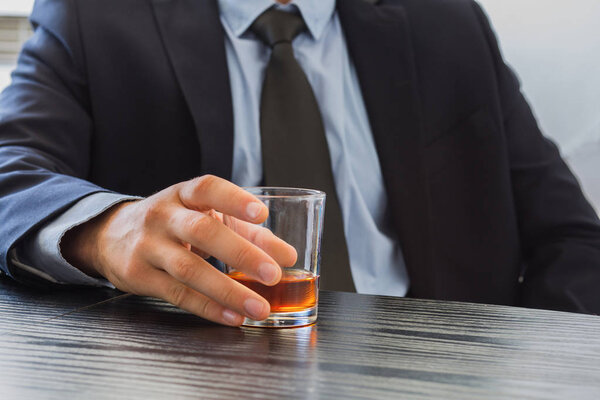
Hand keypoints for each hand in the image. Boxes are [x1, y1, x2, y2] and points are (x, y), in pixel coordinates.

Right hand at [61, 175, 296, 325]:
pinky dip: (208, 308)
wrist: (110, 235)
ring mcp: (147, 246)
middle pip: (201, 231)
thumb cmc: (172, 223)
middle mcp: (163, 216)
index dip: (234, 200)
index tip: (261, 214)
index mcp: (183, 194)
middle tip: (272, 273)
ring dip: (228, 290)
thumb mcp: (205, 215)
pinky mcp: (139, 276)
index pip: (208, 188)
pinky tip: (233, 316)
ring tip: (259, 307)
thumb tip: (288, 256)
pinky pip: (177, 295)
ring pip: (189, 269)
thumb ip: (249, 232)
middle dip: (240, 253)